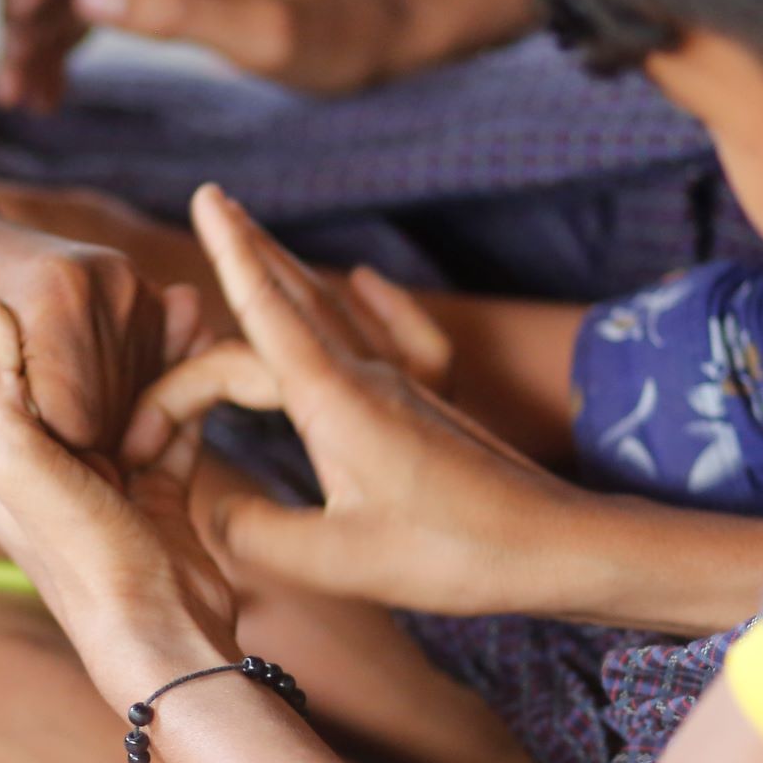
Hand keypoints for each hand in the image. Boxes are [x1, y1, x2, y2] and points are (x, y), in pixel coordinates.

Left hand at [0, 294, 237, 703]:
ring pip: (127, 397)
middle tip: (131, 281)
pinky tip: (209, 346)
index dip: (27, 328)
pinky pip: (172, 424)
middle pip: (72, 382)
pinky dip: (191, 387)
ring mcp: (104, 483)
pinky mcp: (157, 492)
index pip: (2, 379)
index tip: (53, 277)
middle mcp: (47, 473)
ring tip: (183, 302)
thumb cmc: (83, 559)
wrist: (163, 637)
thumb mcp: (20, 468)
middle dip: (106, 334)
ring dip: (156, 353)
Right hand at [129, 186, 599, 615]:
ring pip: (335, 310)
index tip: (202, 199)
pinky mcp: (433, 408)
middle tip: (212, 203)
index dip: (227, 256)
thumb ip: (254, 532)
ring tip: (259, 232)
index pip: (263, 312)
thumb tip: (211, 506)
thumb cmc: (455, 555)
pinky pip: (396, 334)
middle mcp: (368, 376)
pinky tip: (366, 277)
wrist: (560, 546)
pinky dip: (372, 301)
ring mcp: (405, 386)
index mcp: (334, 401)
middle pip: (293, 299)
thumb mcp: (338, 563)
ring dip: (292, 268)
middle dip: (248, 250)